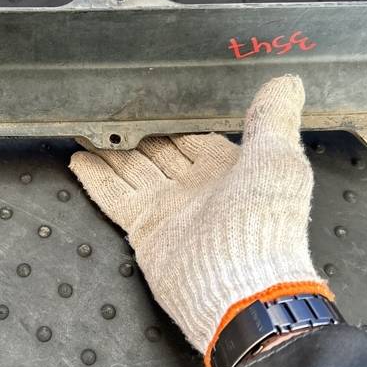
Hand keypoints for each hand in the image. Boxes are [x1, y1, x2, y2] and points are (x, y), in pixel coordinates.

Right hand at [69, 75, 331, 366]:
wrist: (241, 284)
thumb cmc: (266, 224)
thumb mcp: (277, 157)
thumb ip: (273, 118)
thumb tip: (286, 83)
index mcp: (226, 167)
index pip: (191, 135)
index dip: (171, 118)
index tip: (150, 99)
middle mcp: (194, 185)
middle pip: (157, 151)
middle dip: (137, 133)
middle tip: (111, 112)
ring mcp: (166, 206)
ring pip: (131, 168)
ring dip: (109, 150)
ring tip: (88, 131)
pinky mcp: (143, 225)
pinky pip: (113, 194)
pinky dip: (95, 177)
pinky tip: (79, 160)